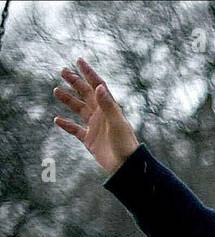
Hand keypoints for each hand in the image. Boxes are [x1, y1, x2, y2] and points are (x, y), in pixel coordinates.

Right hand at [52, 58, 139, 173]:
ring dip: (68, 100)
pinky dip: (66, 124)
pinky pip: (75, 130)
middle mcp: (102, 115)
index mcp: (109, 109)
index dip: (88, 73)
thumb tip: (99, 87)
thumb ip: (108, 105)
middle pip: (86, 94)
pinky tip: (57, 120)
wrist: (127, 167)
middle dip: (75, 82)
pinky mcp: (90, 140)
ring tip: (56, 91)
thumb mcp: (117, 123)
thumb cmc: (125, 144)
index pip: (97, 86)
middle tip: (63, 71)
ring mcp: (95, 127)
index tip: (79, 60)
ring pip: (79, 110)